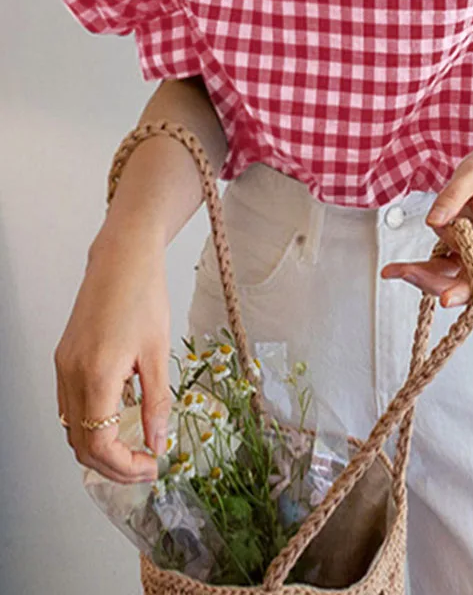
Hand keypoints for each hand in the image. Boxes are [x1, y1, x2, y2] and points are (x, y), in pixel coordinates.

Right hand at [54, 226, 172, 483]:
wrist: (122, 258)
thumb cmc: (144, 296)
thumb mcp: (158, 352)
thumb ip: (156, 402)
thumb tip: (157, 442)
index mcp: (97, 375)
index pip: (99, 444)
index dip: (124, 466)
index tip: (153, 465)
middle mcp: (72, 374)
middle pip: (81, 444)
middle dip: (113, 465)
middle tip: (146, 466)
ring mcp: (63, 366)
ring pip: (72, 428)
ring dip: (100, 448)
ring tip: (135, 449)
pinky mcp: (64, 358)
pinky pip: (70, 406)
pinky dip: (90, 424)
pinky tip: (119, 419)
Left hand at [381, 124, 472, 307]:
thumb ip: (453, 196)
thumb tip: (433, 221)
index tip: (454, 230)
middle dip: (455, 289)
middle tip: (427, 286)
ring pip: (460, 282)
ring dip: (428, 281)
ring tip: (396, 271)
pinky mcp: (467, 258)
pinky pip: (446, 272)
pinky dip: (423, 272)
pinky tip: (398, 269)